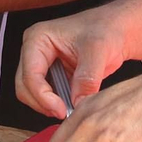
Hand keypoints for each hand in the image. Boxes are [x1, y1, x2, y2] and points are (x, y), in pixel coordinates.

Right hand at [15, 0, 141, 118]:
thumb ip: (87, 77)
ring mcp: (42, 65)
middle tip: (65, 113)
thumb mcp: (98, 49)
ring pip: (33, 95)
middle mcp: (34, 52)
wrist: (117, 31)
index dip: (43, 96)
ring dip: (50, 106)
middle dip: (43, 103)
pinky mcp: (53, 77)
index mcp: (38, 38)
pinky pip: (47, 97)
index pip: (30, 75)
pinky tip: (74, 103)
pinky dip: (57, 105)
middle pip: (25, 87)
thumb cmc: (106, 29)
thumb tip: (78, 102)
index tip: (61, 110)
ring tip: (73, 107)